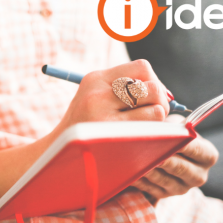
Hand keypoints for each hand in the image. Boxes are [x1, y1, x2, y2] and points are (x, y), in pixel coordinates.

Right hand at [51, 59, 170, 137]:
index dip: (154, 81)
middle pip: (152, 87)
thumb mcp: (94, 98)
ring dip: (158, 121)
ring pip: (156, 109)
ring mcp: (103, 116)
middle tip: (154, 116)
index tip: (150, 97)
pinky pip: (150, 131)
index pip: (142, 68)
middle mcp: (98, 93)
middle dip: (161, 101)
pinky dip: (154, 135)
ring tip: (146, 129)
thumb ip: (124, 90)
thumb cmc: (83, 127)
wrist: (56, 154)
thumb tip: (166, 94)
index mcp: (95, 79)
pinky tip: (141, 140)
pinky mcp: (110, 138)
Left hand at [131, 115, 218, 199]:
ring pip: (164, 180)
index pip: (197, 150)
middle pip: (181, 168)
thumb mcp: (178, 127)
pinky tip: (130, 172)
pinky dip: (140, 180)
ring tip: (136, 161)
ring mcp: (182, 188)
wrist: (167, 152)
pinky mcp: (165, 195)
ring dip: (149, 170)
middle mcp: (199, 176)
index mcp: (208, 156)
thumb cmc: (173, 134)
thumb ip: (174, 127)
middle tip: (150, 152)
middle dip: (165, 159)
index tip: (170, 138)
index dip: (183, 144)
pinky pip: (150, 189)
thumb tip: (163, 128)